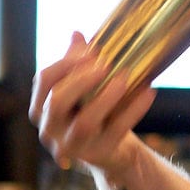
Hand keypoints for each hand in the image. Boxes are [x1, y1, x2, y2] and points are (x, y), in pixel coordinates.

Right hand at [30, 32, 155, 171]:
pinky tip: (148, 92)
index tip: (90, 51)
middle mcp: (50, 129)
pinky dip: (133, 110)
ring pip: (85, 123)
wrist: (112, 152)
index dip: (65, 64)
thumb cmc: (92, 113)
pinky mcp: (98, 154)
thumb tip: (76, 35)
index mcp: (41, 107)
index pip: (44, 81)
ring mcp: (73, 145)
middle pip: (57, 103)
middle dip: (80, 81)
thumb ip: (76, 64)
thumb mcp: (81, 90)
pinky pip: (117, 131)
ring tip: (125, 78)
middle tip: (105, 65)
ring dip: (106, 98)